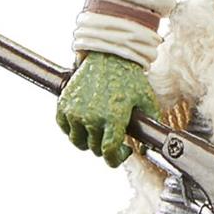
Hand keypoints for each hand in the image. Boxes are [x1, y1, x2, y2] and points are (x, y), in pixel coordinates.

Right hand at [55, 52, 159, 166]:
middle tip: (113, 137)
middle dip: (105, 147)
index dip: (116, 159)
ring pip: (78, 141)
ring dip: (88, 141)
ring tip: (98, 131)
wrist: (108, 55)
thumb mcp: (146, 100)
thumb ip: (150, 125)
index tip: (122, 152)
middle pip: (95, 149)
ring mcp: (75, 111)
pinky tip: (85, 123)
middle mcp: (92, 117)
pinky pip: (64, 127)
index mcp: (113, 118)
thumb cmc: (129, 78)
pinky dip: (73, 129)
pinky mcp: (64, 104)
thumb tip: (145, 148)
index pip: (108, 153)